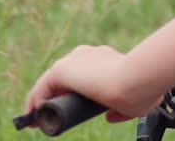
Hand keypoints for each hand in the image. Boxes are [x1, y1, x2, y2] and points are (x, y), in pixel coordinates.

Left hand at [24, 45, 163, 123]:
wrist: (137, 79)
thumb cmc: (142, 90)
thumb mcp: (135, 102)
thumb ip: (121, 110)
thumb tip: (109, 116)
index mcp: (105, 58)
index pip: (83, 74)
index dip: (74, 93)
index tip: (72, 107)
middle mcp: (88, 55)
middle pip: (65, 77)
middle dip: (57, 96)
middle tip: (53, 116)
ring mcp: (74, 60)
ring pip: (52, 82)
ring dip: (43, 100)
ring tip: (39, 120)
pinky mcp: (62, 69)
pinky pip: (41, 87)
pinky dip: (35, 101)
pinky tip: (33, 116)